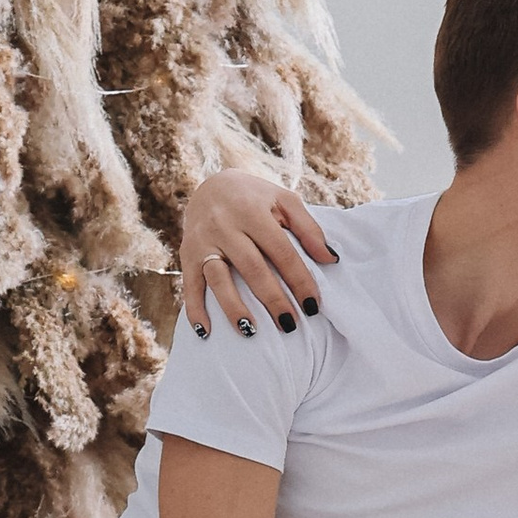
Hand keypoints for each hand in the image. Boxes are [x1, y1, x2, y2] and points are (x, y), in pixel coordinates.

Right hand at [177, 169, 331, 340]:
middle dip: (272, 299)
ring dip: (233, 307)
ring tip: (251, 332)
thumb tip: (330, 259)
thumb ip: (309, 228)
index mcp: (252, 211)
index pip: (281, 250)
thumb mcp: (284, 200)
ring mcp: (203, 241)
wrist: (210, 184)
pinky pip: (189, 284)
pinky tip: (207, 331)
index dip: (298, 279)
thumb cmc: (255, 198)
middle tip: (290, 325)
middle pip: (251, 267)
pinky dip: (195, 309)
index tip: (313, 305)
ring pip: (218, 278)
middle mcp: (225, 225)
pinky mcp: (186, 254)